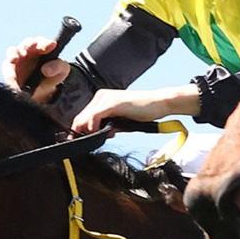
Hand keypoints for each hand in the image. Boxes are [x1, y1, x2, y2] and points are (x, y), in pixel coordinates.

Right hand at [6, 37, 77, 106]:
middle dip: (28, 44)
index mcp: (42, 48)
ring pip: (13, 51)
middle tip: (31, 47)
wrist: (40, 91)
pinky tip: (12, 76)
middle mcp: (28, 50)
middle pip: (27, 43)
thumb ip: (58, 67)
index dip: (45, 43)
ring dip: (14, 54)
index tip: (51, 45)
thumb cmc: (51, 76)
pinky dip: (9, 71)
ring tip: (15, 59)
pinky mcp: (9, 68)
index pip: (42, 42)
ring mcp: (17, 58)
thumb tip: (46, 69)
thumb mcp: (61, 72)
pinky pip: (6, 67)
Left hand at [72, 86, 197, 136]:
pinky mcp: (112, 103)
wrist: (159, 104)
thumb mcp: (122, 121)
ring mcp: (106, 99)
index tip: (83, 141)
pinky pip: (94, 116)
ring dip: (87, 131)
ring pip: (85, 117)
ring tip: (98, 138)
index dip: (80, 130)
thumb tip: (99, 134)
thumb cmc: (143, 112)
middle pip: (81, 117)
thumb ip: (109, 126)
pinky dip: (92, 127)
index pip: (84, 116)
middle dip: (81, 132)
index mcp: (102, 99)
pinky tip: (97, 133)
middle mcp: (101, 96)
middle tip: (88, 143)